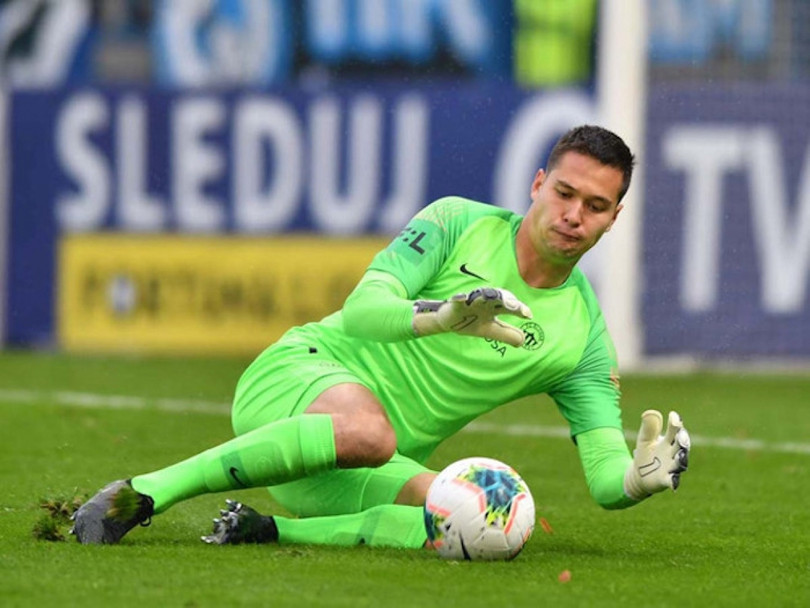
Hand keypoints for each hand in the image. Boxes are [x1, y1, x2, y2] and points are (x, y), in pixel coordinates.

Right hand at [412, 287, 531, 346]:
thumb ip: (506, 335)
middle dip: (507, 300)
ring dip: (488, 295)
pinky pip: (457, 299)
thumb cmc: (471, 321)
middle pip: (498, 298)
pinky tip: (463, 298)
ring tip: (497, 297)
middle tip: (515, 305)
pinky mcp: (455, 304)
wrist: (448, 321)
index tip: (528, 315)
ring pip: (480, 295)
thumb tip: (523, 341)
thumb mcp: (490, 331)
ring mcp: (470, 301)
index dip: (519, 310)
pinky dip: (460, 298)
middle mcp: (485, 302)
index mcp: (494, 308)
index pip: (509, 307)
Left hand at [623, 410, 690, 500]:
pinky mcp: (666, 480)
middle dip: (682, 440)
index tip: (673, 415)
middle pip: (681, 446)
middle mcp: (673, 453)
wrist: (639, 474)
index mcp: (668, 441)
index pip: (674, 431)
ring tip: (679, 455)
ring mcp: (671, 467)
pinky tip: (674, 482)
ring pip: (680, 463)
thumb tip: (650, 412)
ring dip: (681, 459)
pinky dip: (674, 481)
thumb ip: (649, 428)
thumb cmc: (645, 453)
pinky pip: (673, 481)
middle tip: (680, 434)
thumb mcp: (644, 440)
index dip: (675, 423)